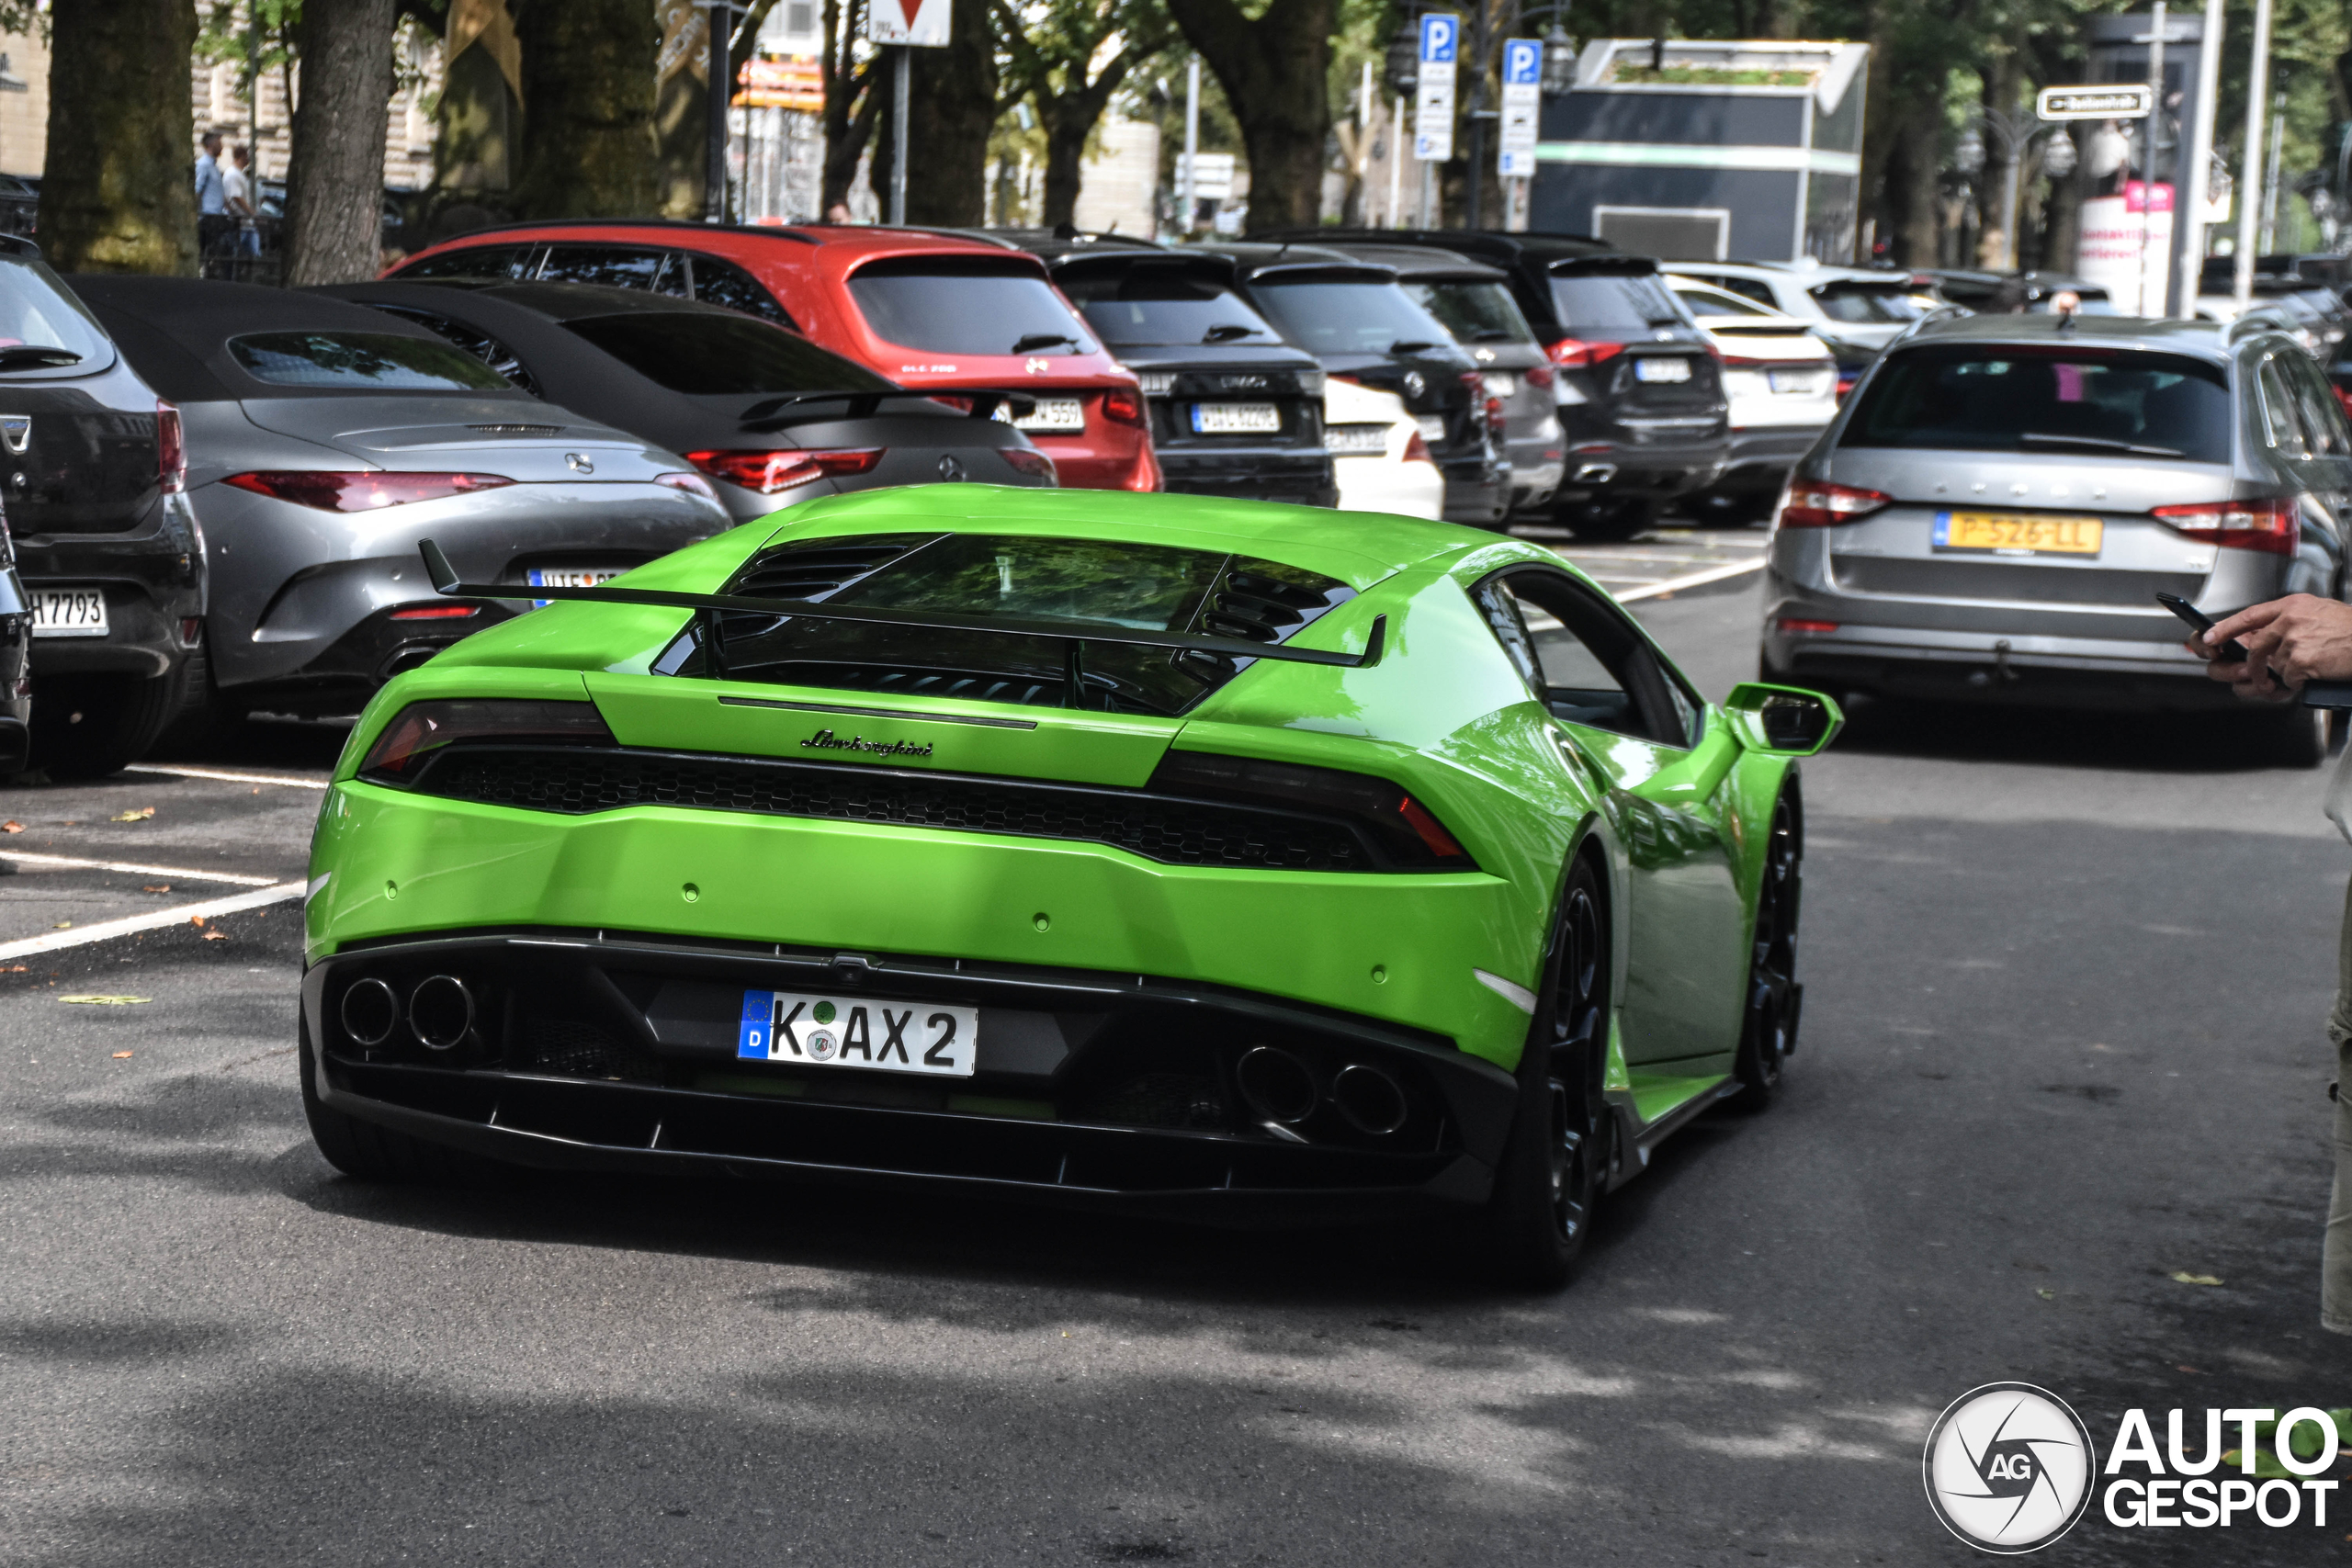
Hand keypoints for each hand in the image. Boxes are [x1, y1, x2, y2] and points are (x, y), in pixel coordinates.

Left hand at [2196, 593, 2351, 701]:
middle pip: (2255, 647)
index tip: (2209, 637)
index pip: (2249, 616)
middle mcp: (2290, 620)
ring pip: (2274, 666)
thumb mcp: (2320, 612)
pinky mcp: (2300, 661)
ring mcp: (2294, 641)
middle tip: (2253, 676)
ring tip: (2307, 669)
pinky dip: (2298, 683)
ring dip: (2286, 674)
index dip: (2225, 628)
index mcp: (2293, 606)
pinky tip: (2314, 675)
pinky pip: (2288, 679)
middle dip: (2252, 666)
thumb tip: (2267, 637)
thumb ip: (2292, 621)